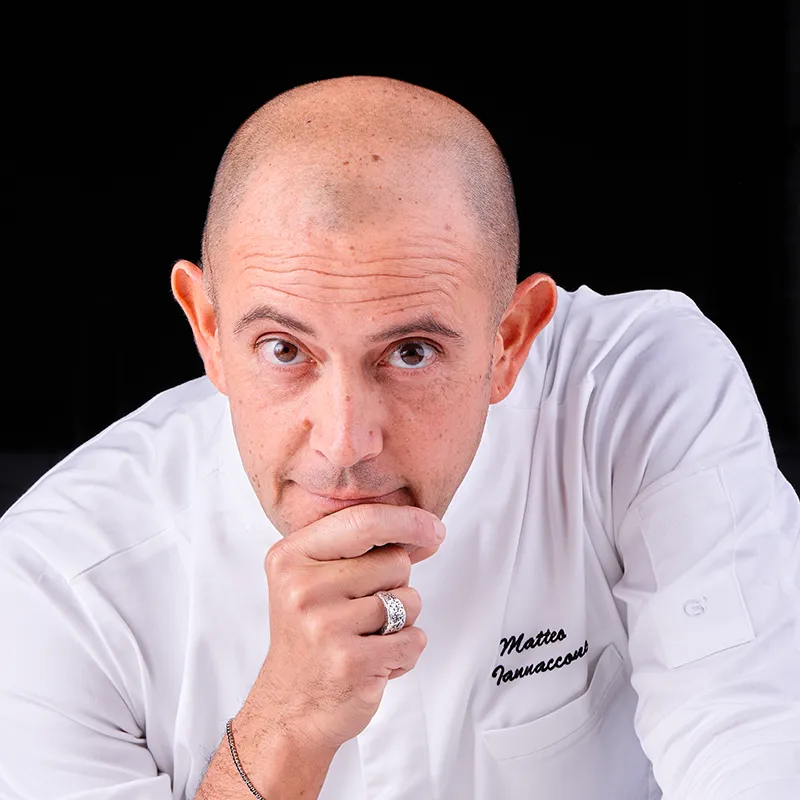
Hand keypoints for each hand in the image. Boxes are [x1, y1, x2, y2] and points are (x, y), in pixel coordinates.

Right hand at [245, 503, 444, 755]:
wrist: (289, 710)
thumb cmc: (309, 640)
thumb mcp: (318, 581)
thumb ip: (367, 551)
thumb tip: (427, 532)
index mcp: (290, 557)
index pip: (362, 520)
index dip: (408, 521)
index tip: (434, 528)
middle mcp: (303, 588)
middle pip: (395, 561)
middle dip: (396, 586)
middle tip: (361, 614)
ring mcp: (324, 625)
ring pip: (410, 600)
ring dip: (402, 622)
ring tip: (366, 638)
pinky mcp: (351, 662)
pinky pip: (414, 639)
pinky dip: (405, 653)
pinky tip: (373, 661)